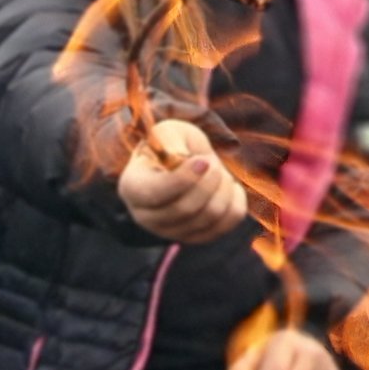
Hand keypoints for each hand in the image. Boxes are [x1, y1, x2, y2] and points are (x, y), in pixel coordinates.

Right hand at [120, 118, 249, 242]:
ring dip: (223, 187)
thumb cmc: (172, 144)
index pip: (154, 194)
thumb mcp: (168, 132)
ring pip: (210, 217)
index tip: (203, 160)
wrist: (185, 162)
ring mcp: (172, 232)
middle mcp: (146, 216)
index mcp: (132, 187)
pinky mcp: (197, 237)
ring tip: (219, 171)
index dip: (183, 179)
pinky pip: (227, 224)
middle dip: (209, 180)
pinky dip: (235, 201)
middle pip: (186, 209)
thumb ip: (170, 140)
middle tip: (212, 160)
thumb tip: (180, 159)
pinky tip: (228, 186)